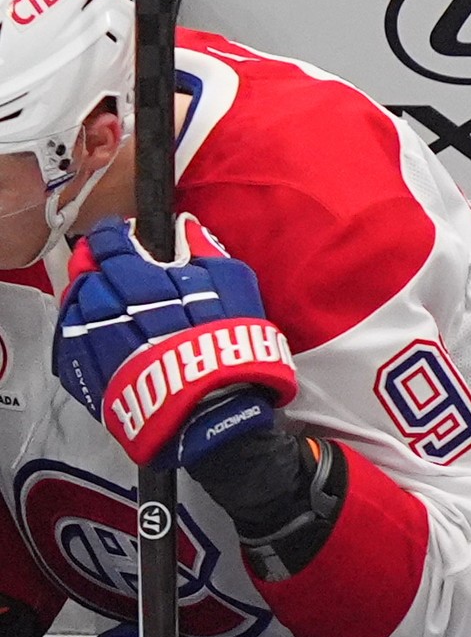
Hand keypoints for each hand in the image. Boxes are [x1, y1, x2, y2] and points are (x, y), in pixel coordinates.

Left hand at [57, 215, 297, 467]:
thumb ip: (206, 251)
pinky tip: (88, 323)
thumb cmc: (231, 344)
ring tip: (95, 288)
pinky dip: (75, 326)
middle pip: (88, 273)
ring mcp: (97, 343)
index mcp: (148, 282)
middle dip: (92, 259)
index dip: (112, 234)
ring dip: (82, 292)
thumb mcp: (235, 286)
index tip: (119, 231)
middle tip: (101, 255)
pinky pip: (69, 342)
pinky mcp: (91, 374)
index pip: (113, 245)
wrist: (215, 409)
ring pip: (75, 306)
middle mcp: (115, 309)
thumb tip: (185, 228)